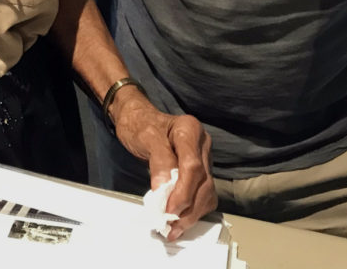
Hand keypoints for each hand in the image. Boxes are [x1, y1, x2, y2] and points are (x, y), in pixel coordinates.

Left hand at [111, 88, 215, 240]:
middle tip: (170, 225)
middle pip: (203, 183)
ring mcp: (203, 158)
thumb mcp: (145, 138)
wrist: (138, 119)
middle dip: (188, 208)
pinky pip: (203, 195)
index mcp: (190, 130)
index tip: (168, 210)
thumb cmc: (140, 124)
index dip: (183, 193)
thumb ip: (158, 161)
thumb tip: (164, 190)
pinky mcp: (200, 172)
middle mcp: (201, 144)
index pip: (193, 167)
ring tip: (173, 228)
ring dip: (192, 214)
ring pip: (207, 193)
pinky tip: (179, 219)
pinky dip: (193, 210)